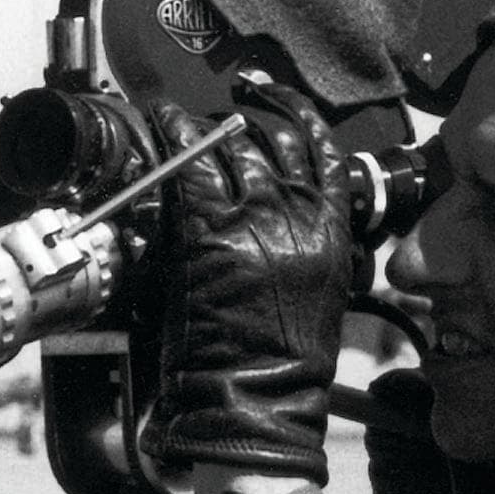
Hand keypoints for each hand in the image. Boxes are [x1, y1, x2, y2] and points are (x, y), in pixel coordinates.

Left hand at [149, 75, 355, 486]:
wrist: (260, 395)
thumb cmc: (286, 359)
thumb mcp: (318, 291)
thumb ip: (307, 242)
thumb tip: (286, 214)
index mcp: (332, 228)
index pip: (321, 150)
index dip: (294, 114)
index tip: (275, 99)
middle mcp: (298, 213)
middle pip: (271, 140)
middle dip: (244, 118)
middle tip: (221, 108)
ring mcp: (254, 217)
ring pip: (229, 144)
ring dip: (204, 124)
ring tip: (182, 113)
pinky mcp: (209, 228)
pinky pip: (189, 162)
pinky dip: (174, 134)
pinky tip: (162, 120)